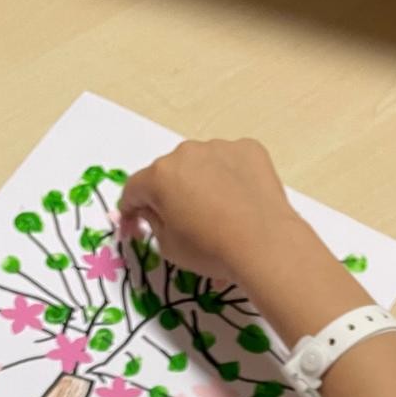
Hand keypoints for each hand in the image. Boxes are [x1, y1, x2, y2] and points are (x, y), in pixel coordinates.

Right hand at [120, 138, 307, 289]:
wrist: (265, 243)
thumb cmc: (210, 250)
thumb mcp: (169, 247)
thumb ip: (153, 222)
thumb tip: (154, 210)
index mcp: (159, 176)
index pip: (133, 189)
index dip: (130, 209)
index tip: (134, 225)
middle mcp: (186, 153)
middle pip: (168, 172)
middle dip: (168, 193)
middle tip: (181, 220)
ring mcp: (219, 147)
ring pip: (201, 164)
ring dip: (200, 182)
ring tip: (217, 211)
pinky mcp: (249, 149)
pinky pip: (231, 161)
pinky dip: (230, 176)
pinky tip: (240, 200)